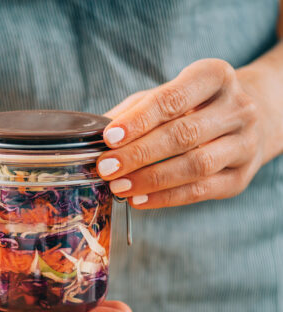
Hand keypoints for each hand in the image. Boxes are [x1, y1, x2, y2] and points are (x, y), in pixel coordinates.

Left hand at [97, 58, 265, 207]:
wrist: (250, 121)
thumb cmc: (193, 107)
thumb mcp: (165, 96)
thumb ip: (133, 112)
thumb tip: (94, 134)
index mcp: (215, 77)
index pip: (174, 98)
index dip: (140, 120)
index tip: (109, 137)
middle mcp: (237, 108)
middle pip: (184, 134)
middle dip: (139, 154)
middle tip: (106, 168)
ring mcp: (244, 144)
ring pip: (196, 165)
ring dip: (152, 179)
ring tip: (119, 187)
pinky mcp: (241, 177)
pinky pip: (201, 191)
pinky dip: (166, 198)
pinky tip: (138, 200)